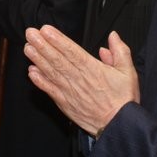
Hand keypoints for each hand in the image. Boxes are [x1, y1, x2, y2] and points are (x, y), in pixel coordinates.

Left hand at [24, 27, 139, 135]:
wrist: (118, 126)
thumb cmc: (123, 100)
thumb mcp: (128, 72)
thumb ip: (120, 51)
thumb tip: (113, 36)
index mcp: (93, 69)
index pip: (71, 51)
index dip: (57, 40)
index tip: (46, 30)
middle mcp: (78, 79)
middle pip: (57, 59)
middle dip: (42, 45)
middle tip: (30, 33)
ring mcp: (70, 91)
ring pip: (51, 72)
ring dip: (38, 59)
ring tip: (28, 48)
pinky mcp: (65, 103)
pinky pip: (50, 90)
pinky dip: (40, 81)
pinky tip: (31, 72)